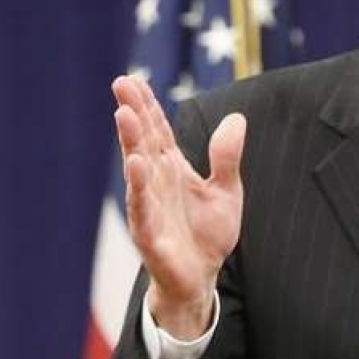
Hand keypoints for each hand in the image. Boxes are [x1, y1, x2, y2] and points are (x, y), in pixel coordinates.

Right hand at [111, 75, 245, 338]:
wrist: (201, 279)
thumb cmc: (208, 234)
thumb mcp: (227, 190)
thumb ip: (227, 157)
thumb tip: (236, 118)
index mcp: (171, 169)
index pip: (158, 130)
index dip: (147, 105)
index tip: (134, 79)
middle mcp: (156, 182)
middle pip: (143, 141)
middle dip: (133, 112)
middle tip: (122, 83)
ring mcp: (150, 207)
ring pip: (137, 169)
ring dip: (130, 142)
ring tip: (123, 114)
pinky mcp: (150, 234)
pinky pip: (142, 208)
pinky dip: (138, 187)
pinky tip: (135, 165)